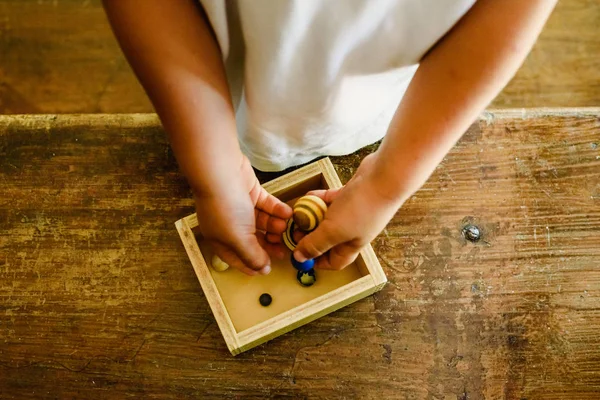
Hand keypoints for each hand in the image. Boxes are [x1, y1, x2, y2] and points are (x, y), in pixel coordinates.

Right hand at [194, 156, 291, 275]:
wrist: (221, 172)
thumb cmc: (225, 208)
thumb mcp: (238, 238)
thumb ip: (252, 256)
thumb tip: (263, 270)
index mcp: (220, 239)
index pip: (237, 257)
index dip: (252, 265)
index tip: (268, 269)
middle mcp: (229, 225)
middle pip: (252, 240)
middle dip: (268, 245)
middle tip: (284, 249)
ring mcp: (240, 208)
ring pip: (262, 222)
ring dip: (274, 226)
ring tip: (284, 226)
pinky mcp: (251, 193)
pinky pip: (267, 206)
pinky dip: (277, 210)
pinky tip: (287, 213)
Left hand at [293, 153, 403, 269]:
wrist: (384, 177)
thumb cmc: (362, 208)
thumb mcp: (333, 231)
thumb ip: (315, 244)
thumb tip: (299, 258)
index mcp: (351, 245)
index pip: (334, 261)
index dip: (316, 260)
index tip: (299, 253)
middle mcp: (352, 231)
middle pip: (327, 239)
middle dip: (310, 235)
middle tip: (295, 229)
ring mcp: (352, 212)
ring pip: (327, 218)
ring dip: (312, 216)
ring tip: (299, 212)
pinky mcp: (351, 195)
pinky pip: (330, 200)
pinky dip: (319, 199)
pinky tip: (309, 196)